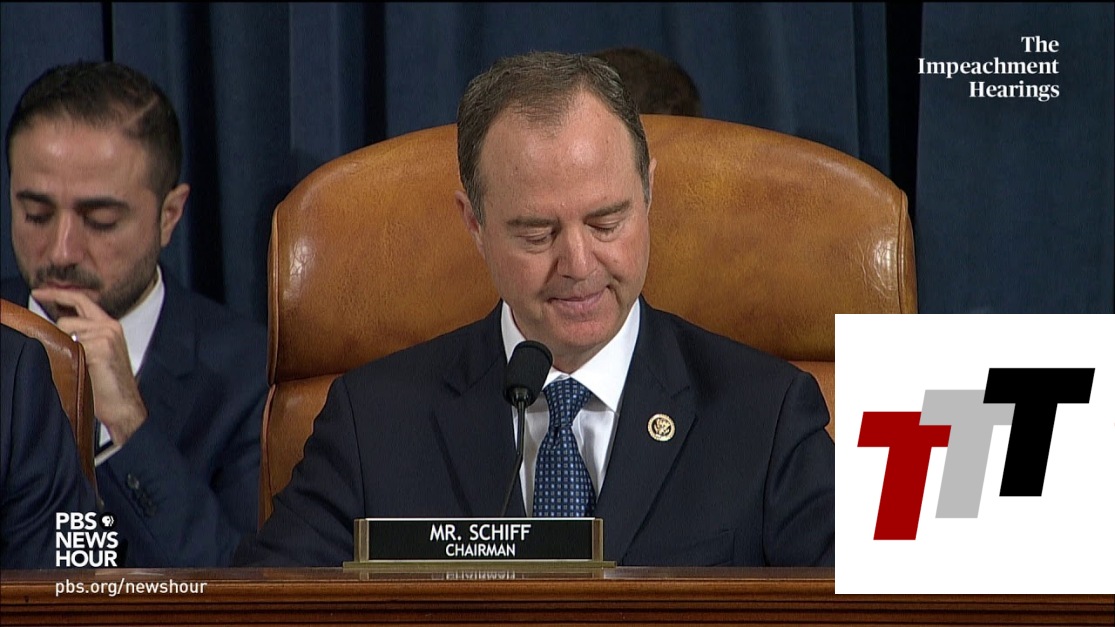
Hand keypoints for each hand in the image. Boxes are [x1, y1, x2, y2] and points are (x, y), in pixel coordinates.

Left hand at [32, 287, 147, 445]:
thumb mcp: (96, 353)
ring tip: (77, 368)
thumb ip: (82, 336)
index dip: (59, 294)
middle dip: (55, 334)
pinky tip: (81, 371)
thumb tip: (54, 328)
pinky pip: (68, 346)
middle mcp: (109, 327)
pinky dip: (67, 360)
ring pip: (64, 333)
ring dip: (62, 351)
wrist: (124, 405)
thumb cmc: (108, 385)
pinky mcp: (100, 348)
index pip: (82, 301)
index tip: (40, 292)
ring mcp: (105, 336)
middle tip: (46, 330)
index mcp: (110, 326)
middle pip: (66, 319)